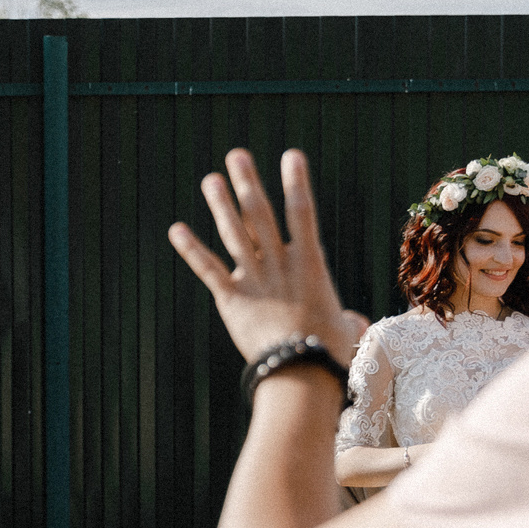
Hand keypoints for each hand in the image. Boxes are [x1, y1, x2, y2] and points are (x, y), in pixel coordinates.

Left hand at [168, 148, 364, 363]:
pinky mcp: (232, 299)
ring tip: (210, 180)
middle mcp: (280, 265)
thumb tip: (351, 322)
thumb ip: (346, 319)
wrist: (301, 372)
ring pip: (235, 234)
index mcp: (311, 265)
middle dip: (248, 183)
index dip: (296, 182)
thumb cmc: (329, 354)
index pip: (303, 213)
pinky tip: (176, 230)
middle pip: (261, 215)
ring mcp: (254, 280)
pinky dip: (191, 249)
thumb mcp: (345, 329)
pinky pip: (208, 269)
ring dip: (221, 205)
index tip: (291, 155)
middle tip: (237, 156)